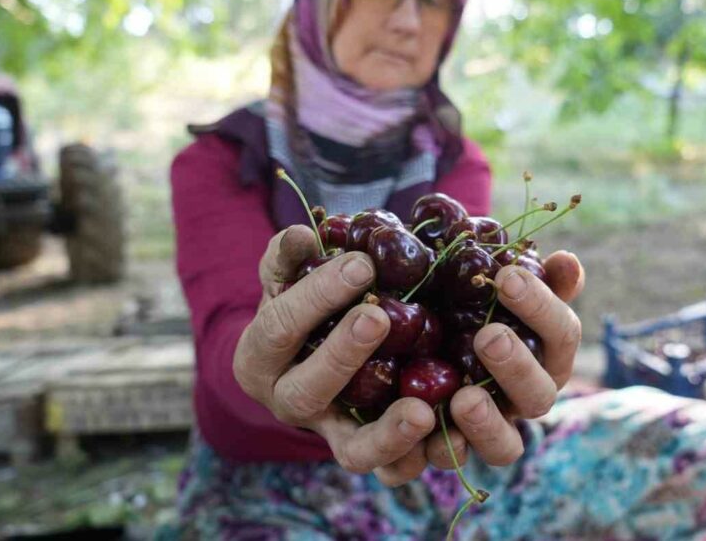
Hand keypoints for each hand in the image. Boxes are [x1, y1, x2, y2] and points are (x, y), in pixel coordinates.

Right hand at [232, 225, 436, 485]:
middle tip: (379, 317)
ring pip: (352, 450)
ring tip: (421, 410)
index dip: (316, 297)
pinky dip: (417, 454)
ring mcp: (330, 434)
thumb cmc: (306, 301)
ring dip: (386, 433)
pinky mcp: (370, 452)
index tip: (361, 264)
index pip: (279, 328)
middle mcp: (287, 404)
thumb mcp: (291, 276)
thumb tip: (302, 235)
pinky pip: (392, 469)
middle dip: (343, 354)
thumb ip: (291, 257)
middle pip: (307, 392)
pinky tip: (446, 427)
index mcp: (259, 359)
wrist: (317, 344)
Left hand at [423, 251, 585, 469]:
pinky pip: (444, 461)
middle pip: (538, 395)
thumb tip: (566, 260)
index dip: (540, 307)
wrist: (406, 345)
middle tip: (488, 336)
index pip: (560, 334)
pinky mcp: (442, 451)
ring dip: (486, 425)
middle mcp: (521, 399)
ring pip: (504, 447)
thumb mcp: (489, 286)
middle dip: (516, 367)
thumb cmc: (462, 305)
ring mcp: (487, 432)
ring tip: (464, 398)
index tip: (506, 277)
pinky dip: (433, 450)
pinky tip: (416, 422)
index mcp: (544, 355)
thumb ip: (528, 275)